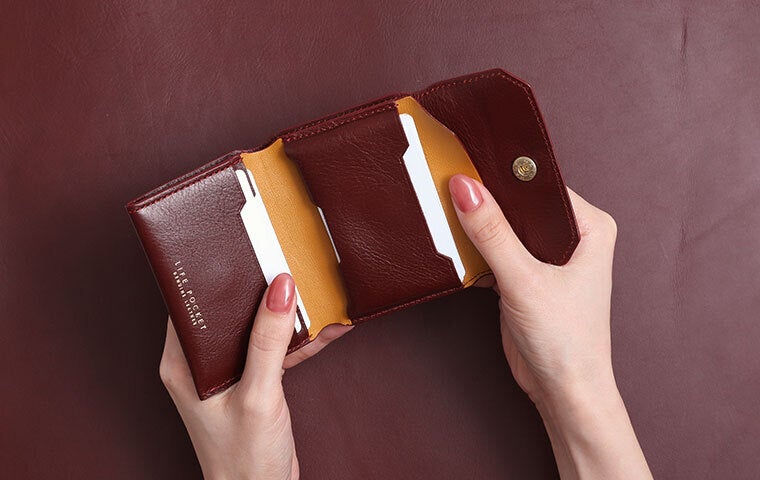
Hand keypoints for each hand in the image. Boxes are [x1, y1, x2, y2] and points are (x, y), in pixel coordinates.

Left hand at [159, 273, 350, 479]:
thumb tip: (279, 289)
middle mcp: (203, 364)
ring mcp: (231, 373)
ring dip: (286, 314)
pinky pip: (277, 350)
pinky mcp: (255, 383)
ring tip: (313, 289)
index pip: (191, 304)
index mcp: (185, 363)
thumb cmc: (242, 459)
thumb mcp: (257, 395)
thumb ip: (267, 341)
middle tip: (281, 258)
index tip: (238, 250)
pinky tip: (327, 325)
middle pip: (230, 312)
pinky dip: (300, 340)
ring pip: (258, 329)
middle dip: (258, 288)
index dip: (213, 276)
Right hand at [449, 174, 650, 478]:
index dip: (504, 174)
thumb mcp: (525, 280)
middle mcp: (571, 236)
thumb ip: (492, 233)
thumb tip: (465, 188)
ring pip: (504, 227)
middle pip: (519, 204)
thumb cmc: (565, 340)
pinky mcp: (525, 276)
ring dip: (477, 227)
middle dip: (486, 201)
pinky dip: (474, 252)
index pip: (539, 185)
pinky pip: (495, 250)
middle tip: (448, 186)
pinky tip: (453, 248)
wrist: (563, 392)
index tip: (467, 163)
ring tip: (445, 213)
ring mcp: (547, 257)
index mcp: (590, 226)